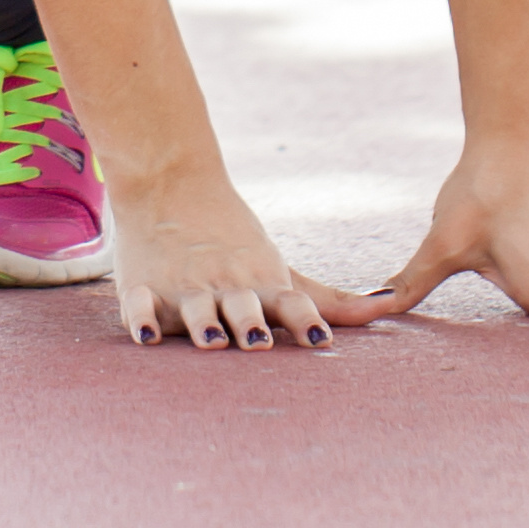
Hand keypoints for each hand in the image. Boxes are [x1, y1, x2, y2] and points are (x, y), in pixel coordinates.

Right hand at [110, 178, 344, 351]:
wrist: (171, 186)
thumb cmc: (236, 242)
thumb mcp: (282, 269)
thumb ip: (331, 300)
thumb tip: (388, 307)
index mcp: (262, 282)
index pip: (291, 302)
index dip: (305, 320)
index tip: (318, 339)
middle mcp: (227, 286)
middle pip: (243, 307)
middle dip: (251, 323)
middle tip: (258, 341)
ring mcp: (184, 287)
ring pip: (196, 306)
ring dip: (204, 322)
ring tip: (211, 338)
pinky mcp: (143, 288)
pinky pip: (139, 304)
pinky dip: (141, 318)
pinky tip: (146, 336)